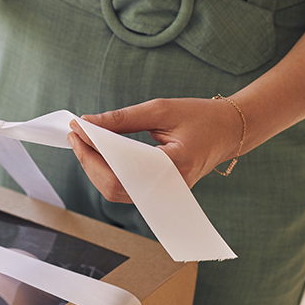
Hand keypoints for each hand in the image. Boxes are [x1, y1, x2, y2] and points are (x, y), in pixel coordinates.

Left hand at [66, 97, 244, 202]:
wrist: (229, 132)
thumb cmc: (200, 117)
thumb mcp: (161, 110)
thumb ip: (122, 119)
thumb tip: (87, 123)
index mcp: (174, 165)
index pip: (122, 166)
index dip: (94, 150)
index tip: (77, 129)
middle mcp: (168, 187)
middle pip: (113, 185)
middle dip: (88, 160)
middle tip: (75, 134)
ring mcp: (163, 194)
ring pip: (115, 191)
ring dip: (94, 167)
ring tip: (83, 141)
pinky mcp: (157, 193)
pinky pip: (124, 189)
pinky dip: (106, 172)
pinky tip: (98, 153)